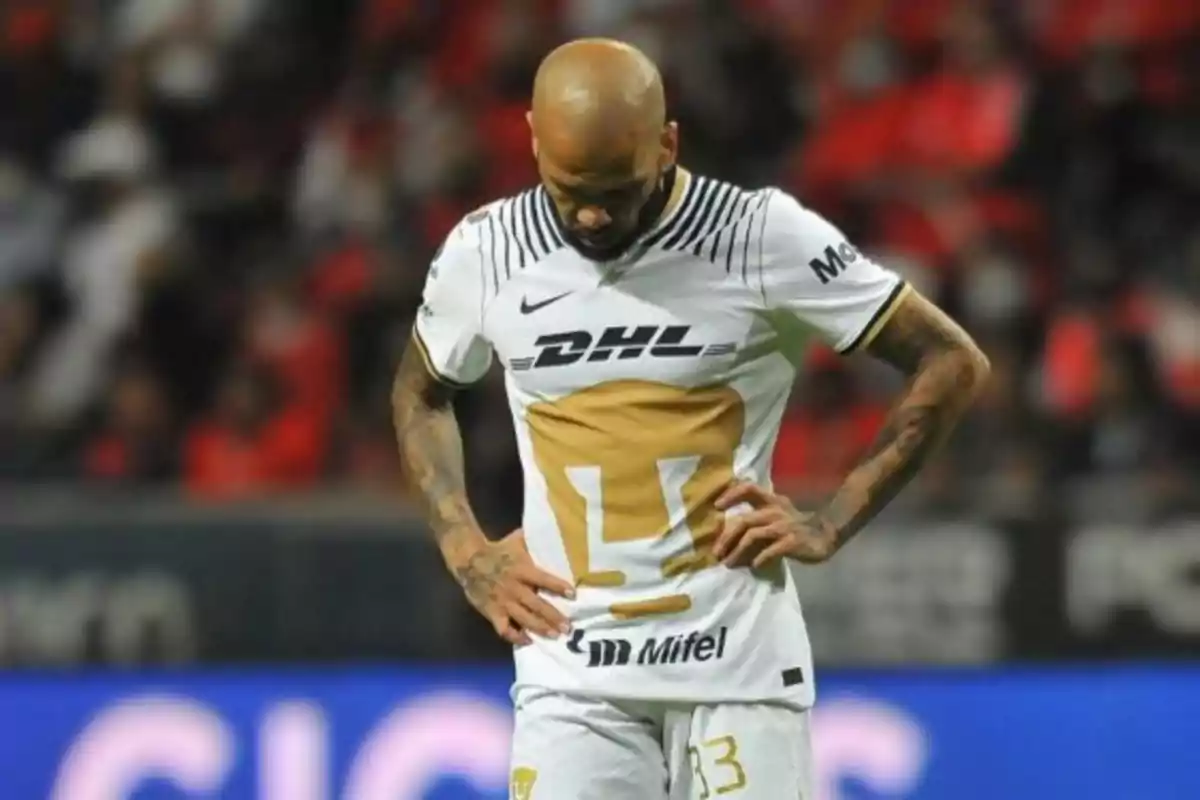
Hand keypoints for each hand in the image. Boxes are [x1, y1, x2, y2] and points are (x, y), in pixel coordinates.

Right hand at [449, 529, 574, 645]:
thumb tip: (551, 529)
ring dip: (540, 628)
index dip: (558, 587)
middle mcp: (514, 588)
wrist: (469, 560)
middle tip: (567, 627)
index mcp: (521, 570)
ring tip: (554, 635)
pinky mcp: (492, 612)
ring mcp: (503, 602)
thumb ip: (532, 540)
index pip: (543, 579)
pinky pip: (504, 629)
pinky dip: (515, 637)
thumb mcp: (516, 541)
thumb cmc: (498, 550)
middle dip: (553, 617)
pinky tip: (527, 640)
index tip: (573, 595)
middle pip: (537, 605)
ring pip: (524, 619)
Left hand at [711, 481, 839, 567]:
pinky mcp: (792, 542)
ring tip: (729, 563)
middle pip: (744, 520)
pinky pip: (770, 550)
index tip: (717, 507)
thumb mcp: (778, 514)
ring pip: (753, 536)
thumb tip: (728, 535)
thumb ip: (757, 519)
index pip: (748, 489)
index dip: (731, 495)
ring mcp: (784, 526)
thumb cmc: (797, 525)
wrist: (827, 534)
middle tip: (717, 553)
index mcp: (771, 501)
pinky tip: (754, 566)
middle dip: (726, 538)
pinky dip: (759, 558)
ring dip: (737, 552)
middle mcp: (775, 511)